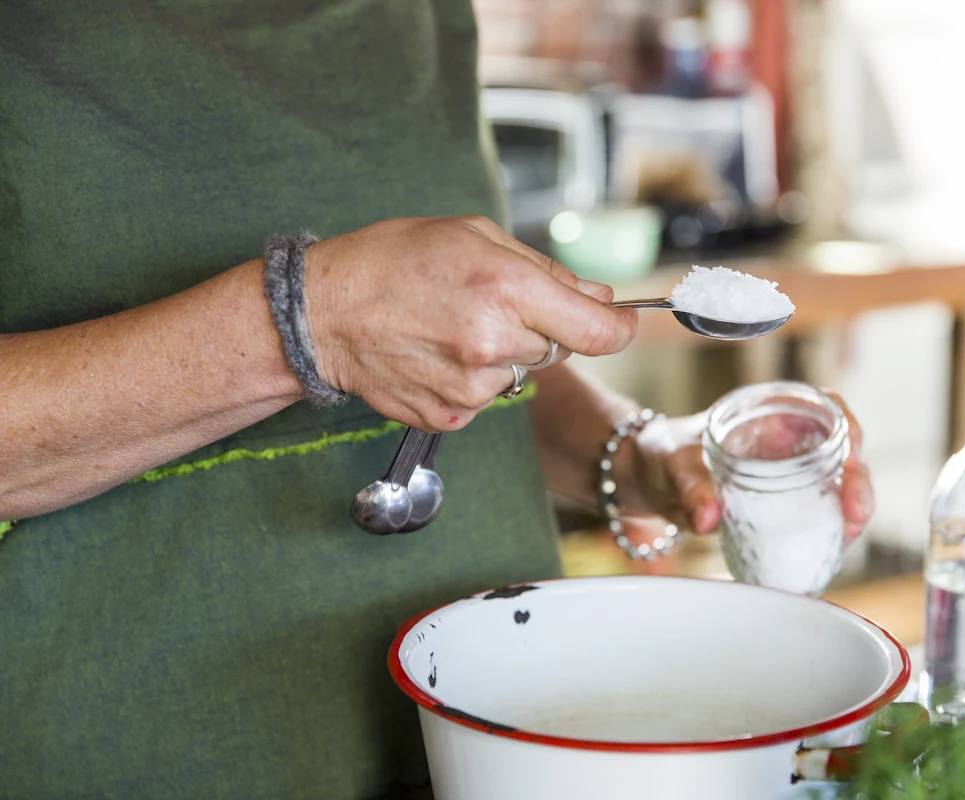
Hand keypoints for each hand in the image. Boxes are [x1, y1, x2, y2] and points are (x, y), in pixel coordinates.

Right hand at [304, 216, 637, 431]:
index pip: (600, 330)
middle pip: (561, 348)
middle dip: (543, 327)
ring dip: (505, 354)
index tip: (622, 320)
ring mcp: (471, 388)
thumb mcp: (473, 236)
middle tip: (493, 304)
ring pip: (522, 374)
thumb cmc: (392, 261)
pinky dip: (473, 379)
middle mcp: (493, 343)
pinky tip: (436, 354)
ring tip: (453, 327)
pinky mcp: (450, 417)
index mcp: (506, 288)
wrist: (321, 314)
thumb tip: (600, 299)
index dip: (620, 326)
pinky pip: (488, 398)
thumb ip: (546, 270)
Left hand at [616, 392, 874, 541]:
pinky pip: (816, 515)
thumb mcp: (676, 465)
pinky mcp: (782, 507)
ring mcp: (789, 475)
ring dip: (850, 509)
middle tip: (855, 511)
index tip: (851, 453)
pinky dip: (829, 530)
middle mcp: (788, 441)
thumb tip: (708, 519)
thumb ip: (691, 488)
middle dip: (858, 480)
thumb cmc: (665, 455)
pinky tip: (831, 549)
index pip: (826, 406)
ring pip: (836, 486)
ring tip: (849, 533)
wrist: (649, 483)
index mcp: (770, 413)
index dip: (848, 425)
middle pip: (842, 452)